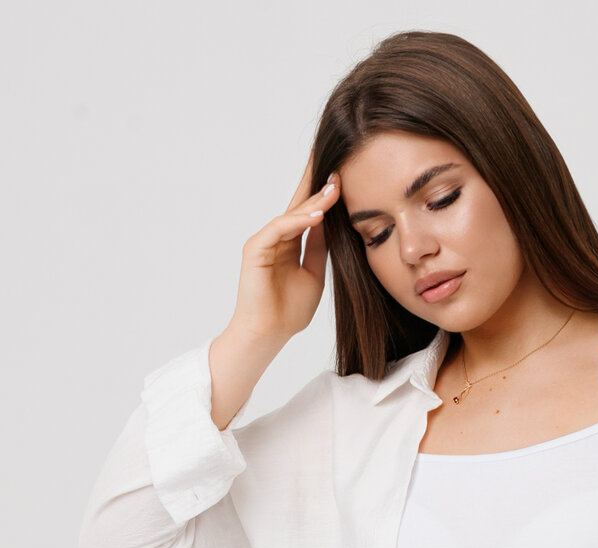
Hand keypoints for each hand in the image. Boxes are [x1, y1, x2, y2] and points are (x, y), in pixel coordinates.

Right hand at [228, 151, 340, 352]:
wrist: (269, 334)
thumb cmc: (289, 312)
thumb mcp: (314, 274)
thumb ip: (319, 247)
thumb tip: (329, 220)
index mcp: (290, 243)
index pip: (307, 212)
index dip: (322, 194)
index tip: (341, 175)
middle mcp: (276, 238)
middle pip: (298, 204)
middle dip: (316, 184)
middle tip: (335, 163)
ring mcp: (265, 242)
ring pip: (291, 215)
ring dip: (314, 202)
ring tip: (334, 188)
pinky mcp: (256, 249)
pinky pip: (279, 228)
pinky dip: (298, 221)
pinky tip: (318, 215)